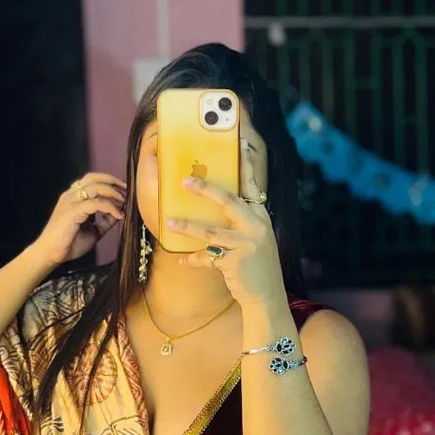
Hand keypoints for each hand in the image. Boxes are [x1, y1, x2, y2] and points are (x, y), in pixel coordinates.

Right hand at [31, 172, 126, 266]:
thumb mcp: (93, 231)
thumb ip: (104, 222)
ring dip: (113, 193)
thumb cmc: (69, 244)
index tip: (123, 191)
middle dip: (113, 181)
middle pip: (94, 178)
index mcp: (73, 198)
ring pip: (95, 187)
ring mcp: (71, 201)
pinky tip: (119, 215)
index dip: (109, 183)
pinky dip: (110, 207)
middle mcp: (71, 196)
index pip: (92, 181)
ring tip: (124, 202)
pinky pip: (96, 203)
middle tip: (127, 190)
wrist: (51, 254)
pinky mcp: (73, 211)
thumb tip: (119, 214)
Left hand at [165, 139, 285, 310]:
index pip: (251, 184)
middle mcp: (255, 226)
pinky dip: (193, 260)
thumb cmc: (256, 265)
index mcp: (259, 216)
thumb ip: (240, 222)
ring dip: (187, 227)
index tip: (238, 138)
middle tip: (184, 181)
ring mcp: (246, 245)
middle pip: (227, 201)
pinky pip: (207, 258)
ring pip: (210, 232)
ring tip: (168, 222)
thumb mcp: (254, 238)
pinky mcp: (235, 263)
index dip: (245, 162)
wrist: (267, 295)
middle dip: (204, 189)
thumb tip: (213, 206)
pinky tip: (182, 261)